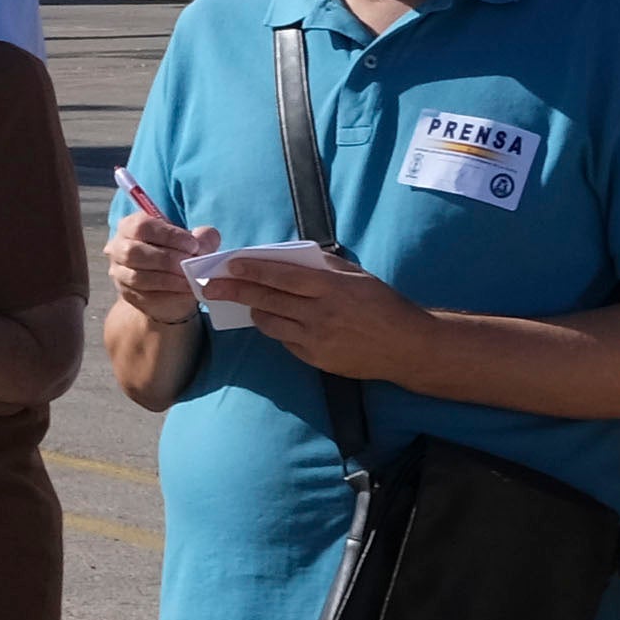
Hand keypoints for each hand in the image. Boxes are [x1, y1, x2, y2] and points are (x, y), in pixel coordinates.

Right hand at [110, 197, 218, 327]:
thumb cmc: (178, 255)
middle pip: (134, 251)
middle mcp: (118, 247)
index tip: (193, 245)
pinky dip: (166, 292)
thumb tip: (204, 242)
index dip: (168, 235)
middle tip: (190, 263)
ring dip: (167, 278)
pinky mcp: (126, 294)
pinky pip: (142, 294)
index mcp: (131, 226)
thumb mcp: (193, 243)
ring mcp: (119, 273)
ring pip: (137, 276)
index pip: (142, 226)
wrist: (169, 289)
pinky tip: (184, 289)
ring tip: (189, 278)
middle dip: (166, 258)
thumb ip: (202, 237)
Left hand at [209, 240, 424, 381]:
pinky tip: (277, 322)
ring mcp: (316, 339)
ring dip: (255, 312)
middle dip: (235, 292)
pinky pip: (286, 342)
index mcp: (330, 288)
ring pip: (271, 324)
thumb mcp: (359, 277)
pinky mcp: (316, 359)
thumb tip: (294, 260)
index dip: (252, 270)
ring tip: (245, 304)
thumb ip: (326, 268)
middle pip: (267, 300)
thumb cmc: (384, 306)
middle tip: (212, 287)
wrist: (406, 347)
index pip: (281, 276)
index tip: (230, 265)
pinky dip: (279, 330)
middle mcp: (319, 313)